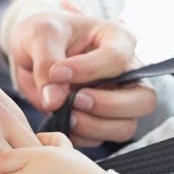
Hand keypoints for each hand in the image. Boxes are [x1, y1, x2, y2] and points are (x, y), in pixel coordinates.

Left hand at [7, 10, 155, 145]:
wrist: (30, 51)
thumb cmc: (42, 34)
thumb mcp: (39, 35)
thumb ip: (47, 63)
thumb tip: (55, 100)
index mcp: (119, 40)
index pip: (117, 59)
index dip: (88, 70)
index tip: (56, 73)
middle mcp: (127, 72)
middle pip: (143, 99)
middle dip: (108, 106)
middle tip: (75, 100)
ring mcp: (118, 99)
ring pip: (126, 126)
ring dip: (94, 126)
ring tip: (65, 114)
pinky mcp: (103, 120)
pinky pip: (102, 139)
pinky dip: (81, 136)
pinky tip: (62, 121)